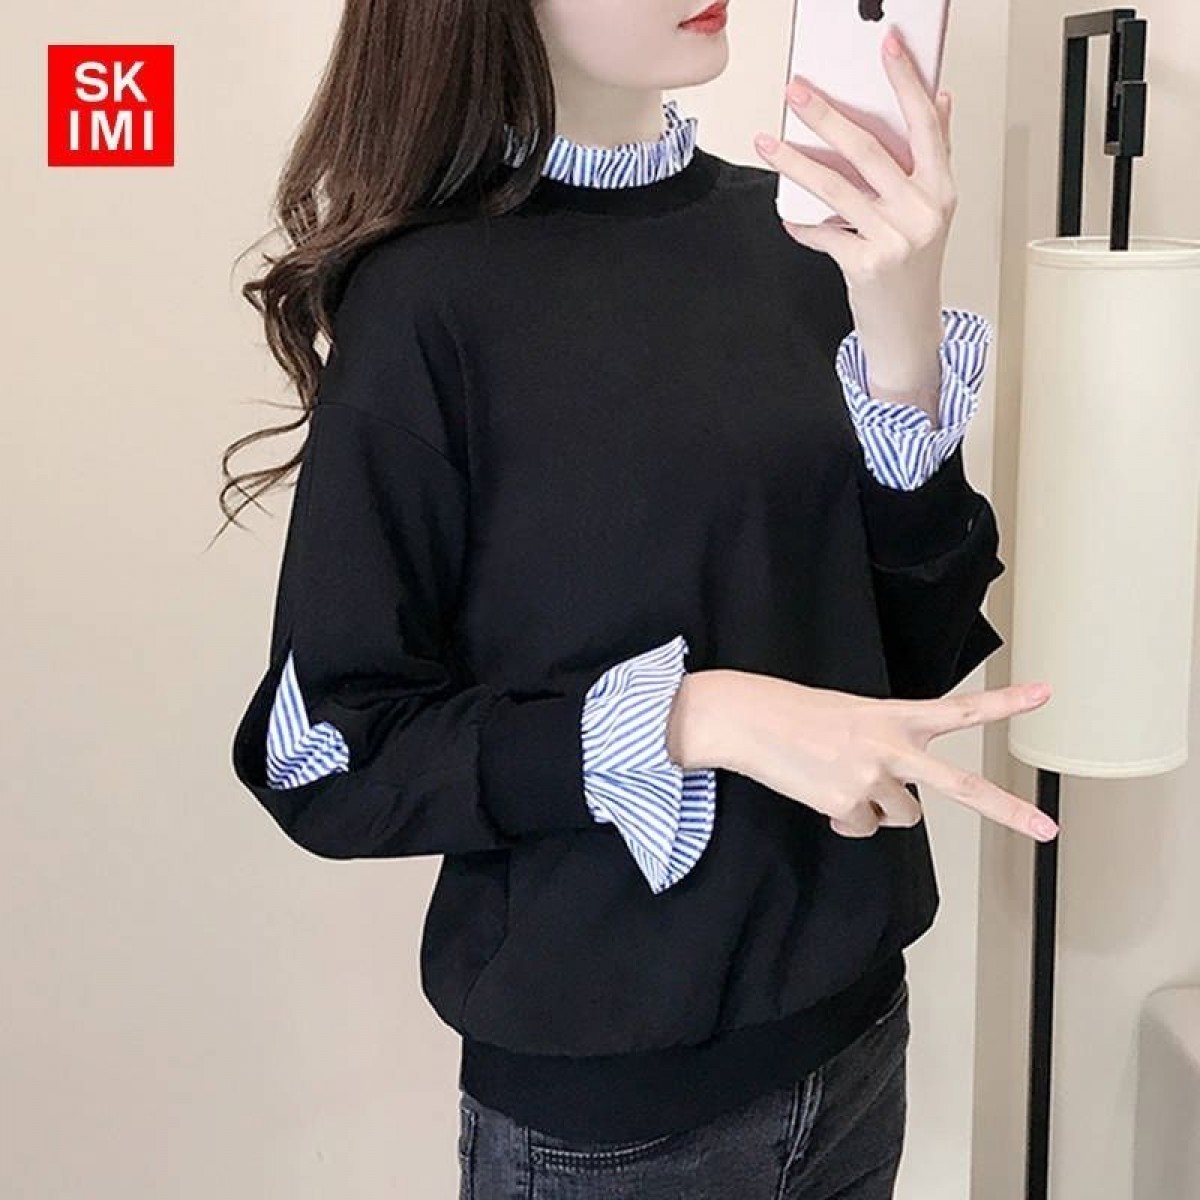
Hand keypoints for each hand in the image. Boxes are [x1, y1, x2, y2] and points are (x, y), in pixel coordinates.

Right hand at [712, 672, 1058, 841]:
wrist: (749, 719)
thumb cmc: (797, 714)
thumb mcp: (853, 718)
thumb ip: (887, 752)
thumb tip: (890, 808)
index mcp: (895, 715)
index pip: (960, 709)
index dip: (1005, 702)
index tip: (1045, 694)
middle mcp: (892, 747)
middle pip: (962, 786)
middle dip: (1008, 810)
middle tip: (1048, 830)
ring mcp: (872, 778)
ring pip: (901, 816)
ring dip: (878, 807)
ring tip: (841, 778)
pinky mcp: (847, 805)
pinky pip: (862, 828)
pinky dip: (845, 819)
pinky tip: (822, 792)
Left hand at [753, 26, 954, 293]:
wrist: (908, 325)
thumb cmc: (915, 265)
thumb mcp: (932, 209)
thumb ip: (933, 155)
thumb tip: (940, 98)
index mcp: (941, 188)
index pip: (925, 123)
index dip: (906, 81)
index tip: (887, 47)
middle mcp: (921, 211)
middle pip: (868, 150)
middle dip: (827, 116)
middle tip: (797, 92)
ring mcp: (894, 238)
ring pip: (836, 187)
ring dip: (795, 162)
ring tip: (768, 143)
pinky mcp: (865, 264)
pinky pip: (822, 232)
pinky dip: (801, 223)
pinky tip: (788, 215)